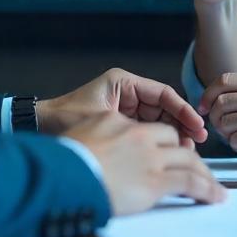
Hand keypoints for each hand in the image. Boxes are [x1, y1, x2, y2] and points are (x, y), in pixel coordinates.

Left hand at [38, 68, 207, 146]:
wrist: (40, 128)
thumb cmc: (64, 119)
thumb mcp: (99, 120)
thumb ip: (129, 128)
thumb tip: (161, 141)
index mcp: (123, 82)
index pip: (162, 94)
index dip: (182, 110)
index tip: (195, 125)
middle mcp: (127, 93)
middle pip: (165, 108)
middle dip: (181, 124)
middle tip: (196, 141)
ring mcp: (126, 109)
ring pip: (160, 120)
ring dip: (174, 135)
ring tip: (186, 151)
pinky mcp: (123, 124)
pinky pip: (148, 131)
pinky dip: (160, 142)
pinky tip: (169, 154)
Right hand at [64, 112, 225, 215]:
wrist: (61, 177)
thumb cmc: (64, 164)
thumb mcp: (84, 138)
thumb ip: (103, 139)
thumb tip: (111, 154)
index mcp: (120, 122)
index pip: (153, 129)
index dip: (167, 141)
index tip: (174, 152)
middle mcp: (139, 136)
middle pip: (175, 141)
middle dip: (188, 155)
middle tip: (199, 171)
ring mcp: (150, 157)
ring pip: (188, 161)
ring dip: (205, 175)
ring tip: (215, 188)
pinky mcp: (156, 179)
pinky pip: (190, 182)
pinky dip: (207, 189)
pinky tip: (215, 196)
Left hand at [200, 72, 236, 159]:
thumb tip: (219, 98)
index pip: (223, 81)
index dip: (208, 94)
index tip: (204, 106)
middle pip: (220, 103)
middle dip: (213, 117)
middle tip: (220, 126)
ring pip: (225, 123)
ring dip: (224, 133)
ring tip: (235, 136)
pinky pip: (236, 140)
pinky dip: (235, 144)